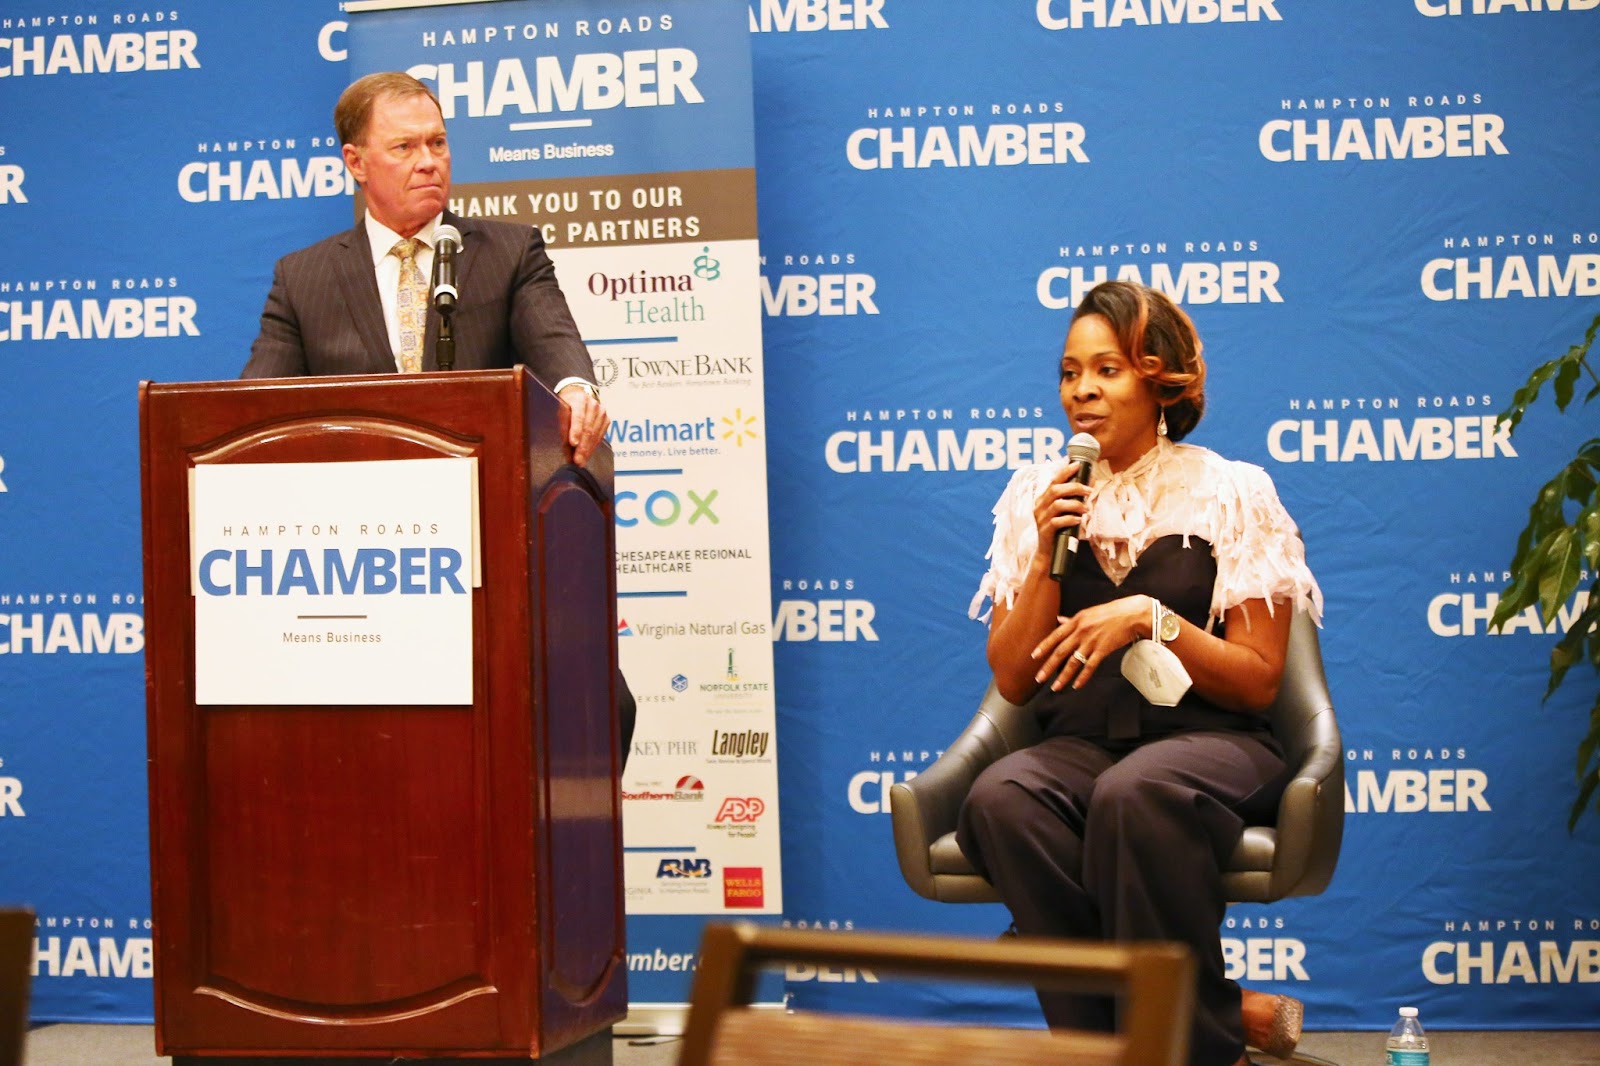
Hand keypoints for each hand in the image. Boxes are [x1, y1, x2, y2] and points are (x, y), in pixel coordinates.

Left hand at [558, 383, 609, 465]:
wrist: (579, 394)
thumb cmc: (567, 405)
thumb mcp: (561, 412)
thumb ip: (563, 429)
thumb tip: (567, 453)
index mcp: (578, 399)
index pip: (578, 416)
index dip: (575, 430)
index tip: (572, 443)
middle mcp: (592, 404)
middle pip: (588, 428)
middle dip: (582, 447)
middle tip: (577, 461)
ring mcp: (601, 411)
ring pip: (595, 434)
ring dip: (588, 450)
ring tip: (581, 461)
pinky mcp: (606, 419)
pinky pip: (600, 436)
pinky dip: (593, 446)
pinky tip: (588, 454)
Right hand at [1031, 458, 1091, 564]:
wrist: (1048, 554)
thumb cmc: (1059, 530)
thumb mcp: (1064, 512)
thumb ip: (1073, 499)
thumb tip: (1089, 483)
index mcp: (1043, 500)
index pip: (1054, 481)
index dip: (1065, 472)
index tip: (1077, 465)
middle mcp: (1039, 507)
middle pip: (1055, 490)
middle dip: (1075, 487)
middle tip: (1089, 490)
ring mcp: (1041, 519)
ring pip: (1057, 504)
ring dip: (1075, 504)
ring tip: (1086, 509)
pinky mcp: (1045, 531)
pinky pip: (1057, 522)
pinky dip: (1070, 519)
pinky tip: (1079, 520)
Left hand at [1031, 595, 1149, 690]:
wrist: (1132, 614)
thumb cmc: (1110, 613)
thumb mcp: (1088, 613)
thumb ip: (1072, 619)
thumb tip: (1058, 620)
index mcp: (1076, 621)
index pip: (1055, 635)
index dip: (1043, 647)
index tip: (1034, 657)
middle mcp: (1081, 631)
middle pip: (1060, 652)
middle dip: (1048, 667)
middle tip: (1038, 679)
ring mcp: (1092, 641)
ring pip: (1073, 662)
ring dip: (1063, 677)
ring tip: (1055, 687)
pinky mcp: (1103, 649)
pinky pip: (1090, 666)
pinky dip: (1082, 677)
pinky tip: (1076, 686)